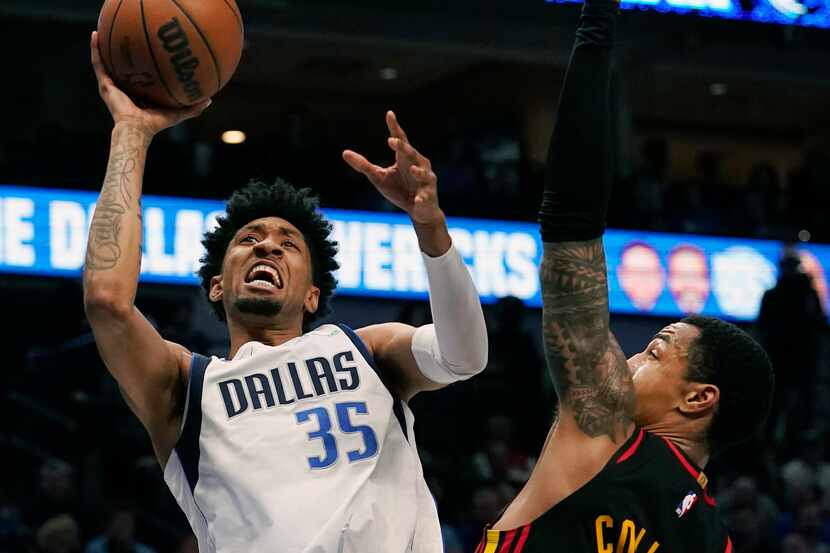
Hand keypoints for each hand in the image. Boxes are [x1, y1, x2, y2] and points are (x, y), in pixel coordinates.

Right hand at [91, 31, 209, 136]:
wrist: (137, 128)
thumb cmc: (155, 124)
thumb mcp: (177, 113)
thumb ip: (193, 107)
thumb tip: (209, 100)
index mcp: (137, 95)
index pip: (138, 77)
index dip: (140, 66)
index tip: (147, 52)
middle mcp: (123, 89)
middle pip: (121, 68)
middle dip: (122, 54)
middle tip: (126, 38)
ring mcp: (112, 86)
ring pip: (106, 62)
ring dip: (103, 46)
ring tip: (102, 30)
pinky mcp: (104, 84)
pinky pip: (98, 63)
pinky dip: (95, 48)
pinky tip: (95, 34)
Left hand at [343, 111, 441, 225]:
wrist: (418, 210)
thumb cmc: (398, 190)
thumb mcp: (378, 177)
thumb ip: (363, 165)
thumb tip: (344, 152)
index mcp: (405, 158)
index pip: (400, 139)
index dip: (395, 127)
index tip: (389, 114)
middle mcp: (418, 165)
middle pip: (411, 153)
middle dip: (403, 147)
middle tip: (392, 140)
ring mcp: (425, 180)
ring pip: (423, 173)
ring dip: (418, 171)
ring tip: (412, 169)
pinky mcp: (428, 196)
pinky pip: (425, 196)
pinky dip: (422, 197)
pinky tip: (417, 199)